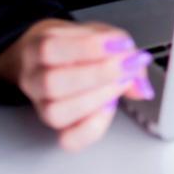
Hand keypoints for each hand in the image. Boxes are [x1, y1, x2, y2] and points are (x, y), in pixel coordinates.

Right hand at [0, 19, 154, 150]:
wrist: (59, 55)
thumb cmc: (79, 45)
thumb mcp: (102, 34)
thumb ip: (124, 51)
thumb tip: (140, 85)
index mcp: (38, 48)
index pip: (50, 49)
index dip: (89, 48)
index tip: (121, 45)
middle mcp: (33, 79)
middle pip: (52, 83)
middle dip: (99, 74)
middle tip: (127, 66)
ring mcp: (42, 106)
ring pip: (56, 112)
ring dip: (98, 97)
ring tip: (121, 83)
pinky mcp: (57, 127)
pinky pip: (68, 139)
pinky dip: (93, 126)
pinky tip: (110, 107)